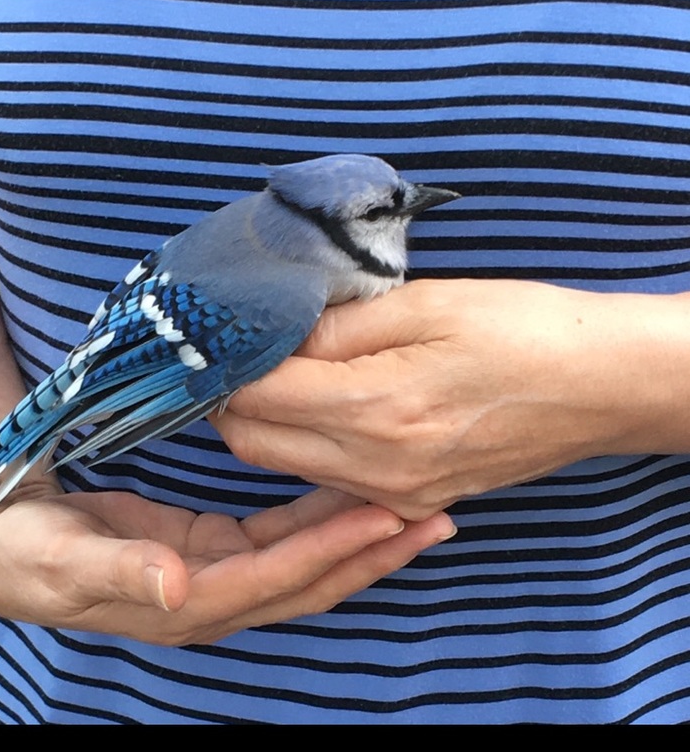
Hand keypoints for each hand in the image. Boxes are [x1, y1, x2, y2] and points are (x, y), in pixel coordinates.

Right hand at [0, 471, 453, 645]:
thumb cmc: (23, 546)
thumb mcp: (57, 556)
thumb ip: (117, 570)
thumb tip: (176, 590)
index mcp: (181, 601)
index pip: (273, 579)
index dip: (331, 551)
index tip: (389, 517)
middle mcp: (208, 596)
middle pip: (308, 581)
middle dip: (372, 553)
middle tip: (438, 517)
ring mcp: (212, 574)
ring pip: (303, 564)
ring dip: (359, 539)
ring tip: (418, 510)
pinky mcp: (208, 548)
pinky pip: (279, 540)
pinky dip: (320, 520)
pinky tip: (350, 495)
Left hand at [213, 279, 689, 520]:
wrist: (598, 386)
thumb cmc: (518, 329)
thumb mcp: (423, 304)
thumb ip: (335, 327)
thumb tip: (272, 338)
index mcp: (376, 408)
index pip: (256, 397)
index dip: (222, 366)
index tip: (209, 336)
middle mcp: (377, 467)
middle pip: (254, 443)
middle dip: (229, 399)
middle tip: (234, 352)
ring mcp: (395, 494)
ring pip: (285, 465)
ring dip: (264, 423)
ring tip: (274, 371)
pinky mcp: (414, 502)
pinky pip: (329, 479)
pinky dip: (305, 444)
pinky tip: (322, 405)